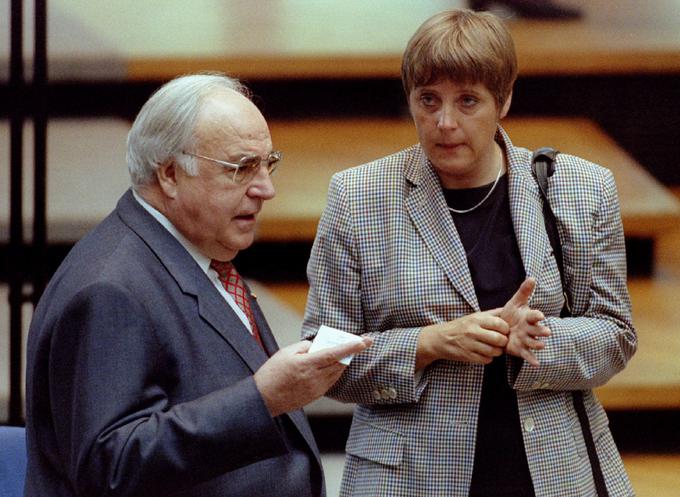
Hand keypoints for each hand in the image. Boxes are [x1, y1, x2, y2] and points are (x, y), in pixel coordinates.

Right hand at [253, 337, 372, 416]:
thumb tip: (317, 346)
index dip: (351, 346)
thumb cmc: (272, 374)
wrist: (264, 399)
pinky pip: (331, 380)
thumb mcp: (285, 353)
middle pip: (340, 363)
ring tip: (344, 351)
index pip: (334, 353)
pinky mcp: (316, 395)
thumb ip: (304, 347)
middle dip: (351, 352)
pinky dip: (334, 371)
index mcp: (307, 364)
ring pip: (338, 372)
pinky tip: (332, 365)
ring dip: (343, 361)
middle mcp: (315, 378)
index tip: (365, 341)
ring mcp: (317, 388)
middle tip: (359, 342)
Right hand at [416, 309, 508, 368]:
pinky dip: (488, 358)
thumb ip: (492, 314)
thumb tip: (509, 310)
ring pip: (493, 351)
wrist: (440, 338)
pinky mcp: (467, 356)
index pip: (500, 324)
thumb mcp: (474, 316)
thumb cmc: (461, 326)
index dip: (505, 329)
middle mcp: (473, 331)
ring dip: (497, 352)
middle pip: (499, 339)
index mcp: (476, 319)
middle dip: (503, 342)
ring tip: (493, 348)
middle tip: (500, 342)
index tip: (503, 331)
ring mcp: (469, 344)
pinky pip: (485, 360)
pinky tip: (484, 354)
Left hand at [500, 278, 551, 365]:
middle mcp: (530, 329)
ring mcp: (527, 340)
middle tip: (547, 332)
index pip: (534, 316)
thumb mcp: (516, 302)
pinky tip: (537, 364)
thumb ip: (524, 291)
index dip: (537, 316)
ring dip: (538, 344)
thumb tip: (532, 277)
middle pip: (537, 330)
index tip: (540, 315)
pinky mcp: (521, 349)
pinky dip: (532, 360)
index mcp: (529, 317)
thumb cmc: (512, 314)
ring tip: (542, 346)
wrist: (503, 328)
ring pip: (534, 342)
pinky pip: (527, 355)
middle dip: (542, 331)